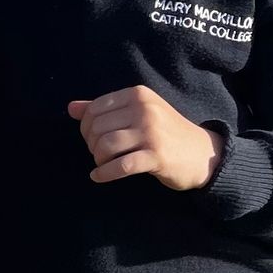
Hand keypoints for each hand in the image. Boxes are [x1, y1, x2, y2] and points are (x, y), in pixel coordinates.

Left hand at [68, 87, 224, 190]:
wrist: (202, 153)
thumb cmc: (165, 133)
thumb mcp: (138, 113)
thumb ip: (104, 109)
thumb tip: (70, 108)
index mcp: (138, 95)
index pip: (94, 109)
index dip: (85, 127)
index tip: (93, 139)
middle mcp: (144, 109)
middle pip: (97, 128)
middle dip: (91, 145)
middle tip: (99, 154)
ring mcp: (151, 132)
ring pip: (106, 146)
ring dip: (98, 159)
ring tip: (102, 164)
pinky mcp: (156, 156)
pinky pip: (120, 166)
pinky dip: (104, 173)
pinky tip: (99, 177)